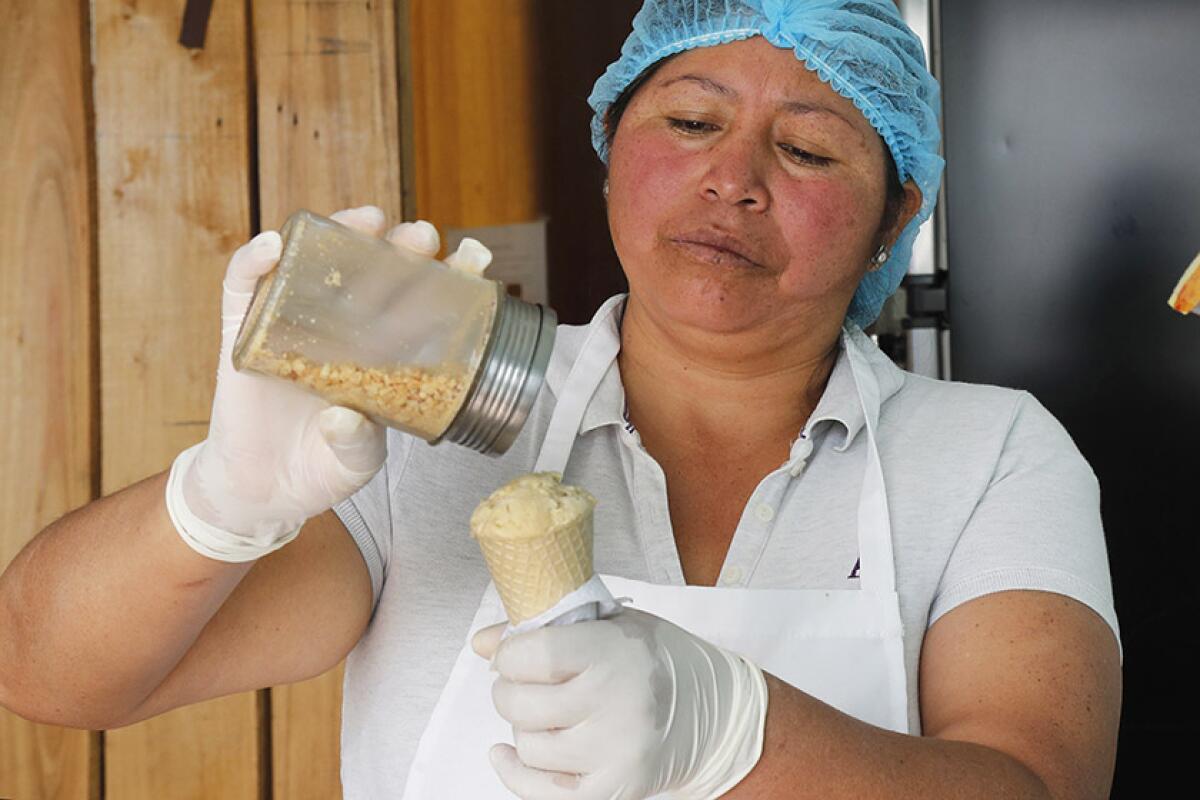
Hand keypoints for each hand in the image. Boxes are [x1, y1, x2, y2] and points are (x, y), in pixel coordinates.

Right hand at [168, 206, 490, 560]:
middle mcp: (343, 327)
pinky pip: (244, 286)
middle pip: (374, 269)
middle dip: (401, 246)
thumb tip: (344, 417)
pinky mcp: (245, 331)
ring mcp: (294, 322)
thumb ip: (356, 444)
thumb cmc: (322, 467)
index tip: (475, 258)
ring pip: (315, 261)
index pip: (420, 302)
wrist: (263, 490)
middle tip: (422, 237)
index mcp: (383, 351)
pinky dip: (255, 260)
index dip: (448, 277)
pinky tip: (276, 244)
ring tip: (366, 220)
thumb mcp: (354, 463)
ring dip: (339, 231)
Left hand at [471, 608, 768, 799]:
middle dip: (509, 691)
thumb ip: (546, 627)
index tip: (512, 653)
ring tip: (543, 713)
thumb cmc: (655, 660)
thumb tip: (482, 643)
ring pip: (529, 746)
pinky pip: (543, 793)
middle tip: (521, 683)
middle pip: (521, 703)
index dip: (509, 654)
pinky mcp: (615, 788)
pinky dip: (517, 775)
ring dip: (523, 729)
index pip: (533, 654)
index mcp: (613, 651)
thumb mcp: (610, 623)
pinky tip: (508, 755)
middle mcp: (616, 702)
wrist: (712, 712)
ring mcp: (616, 751)